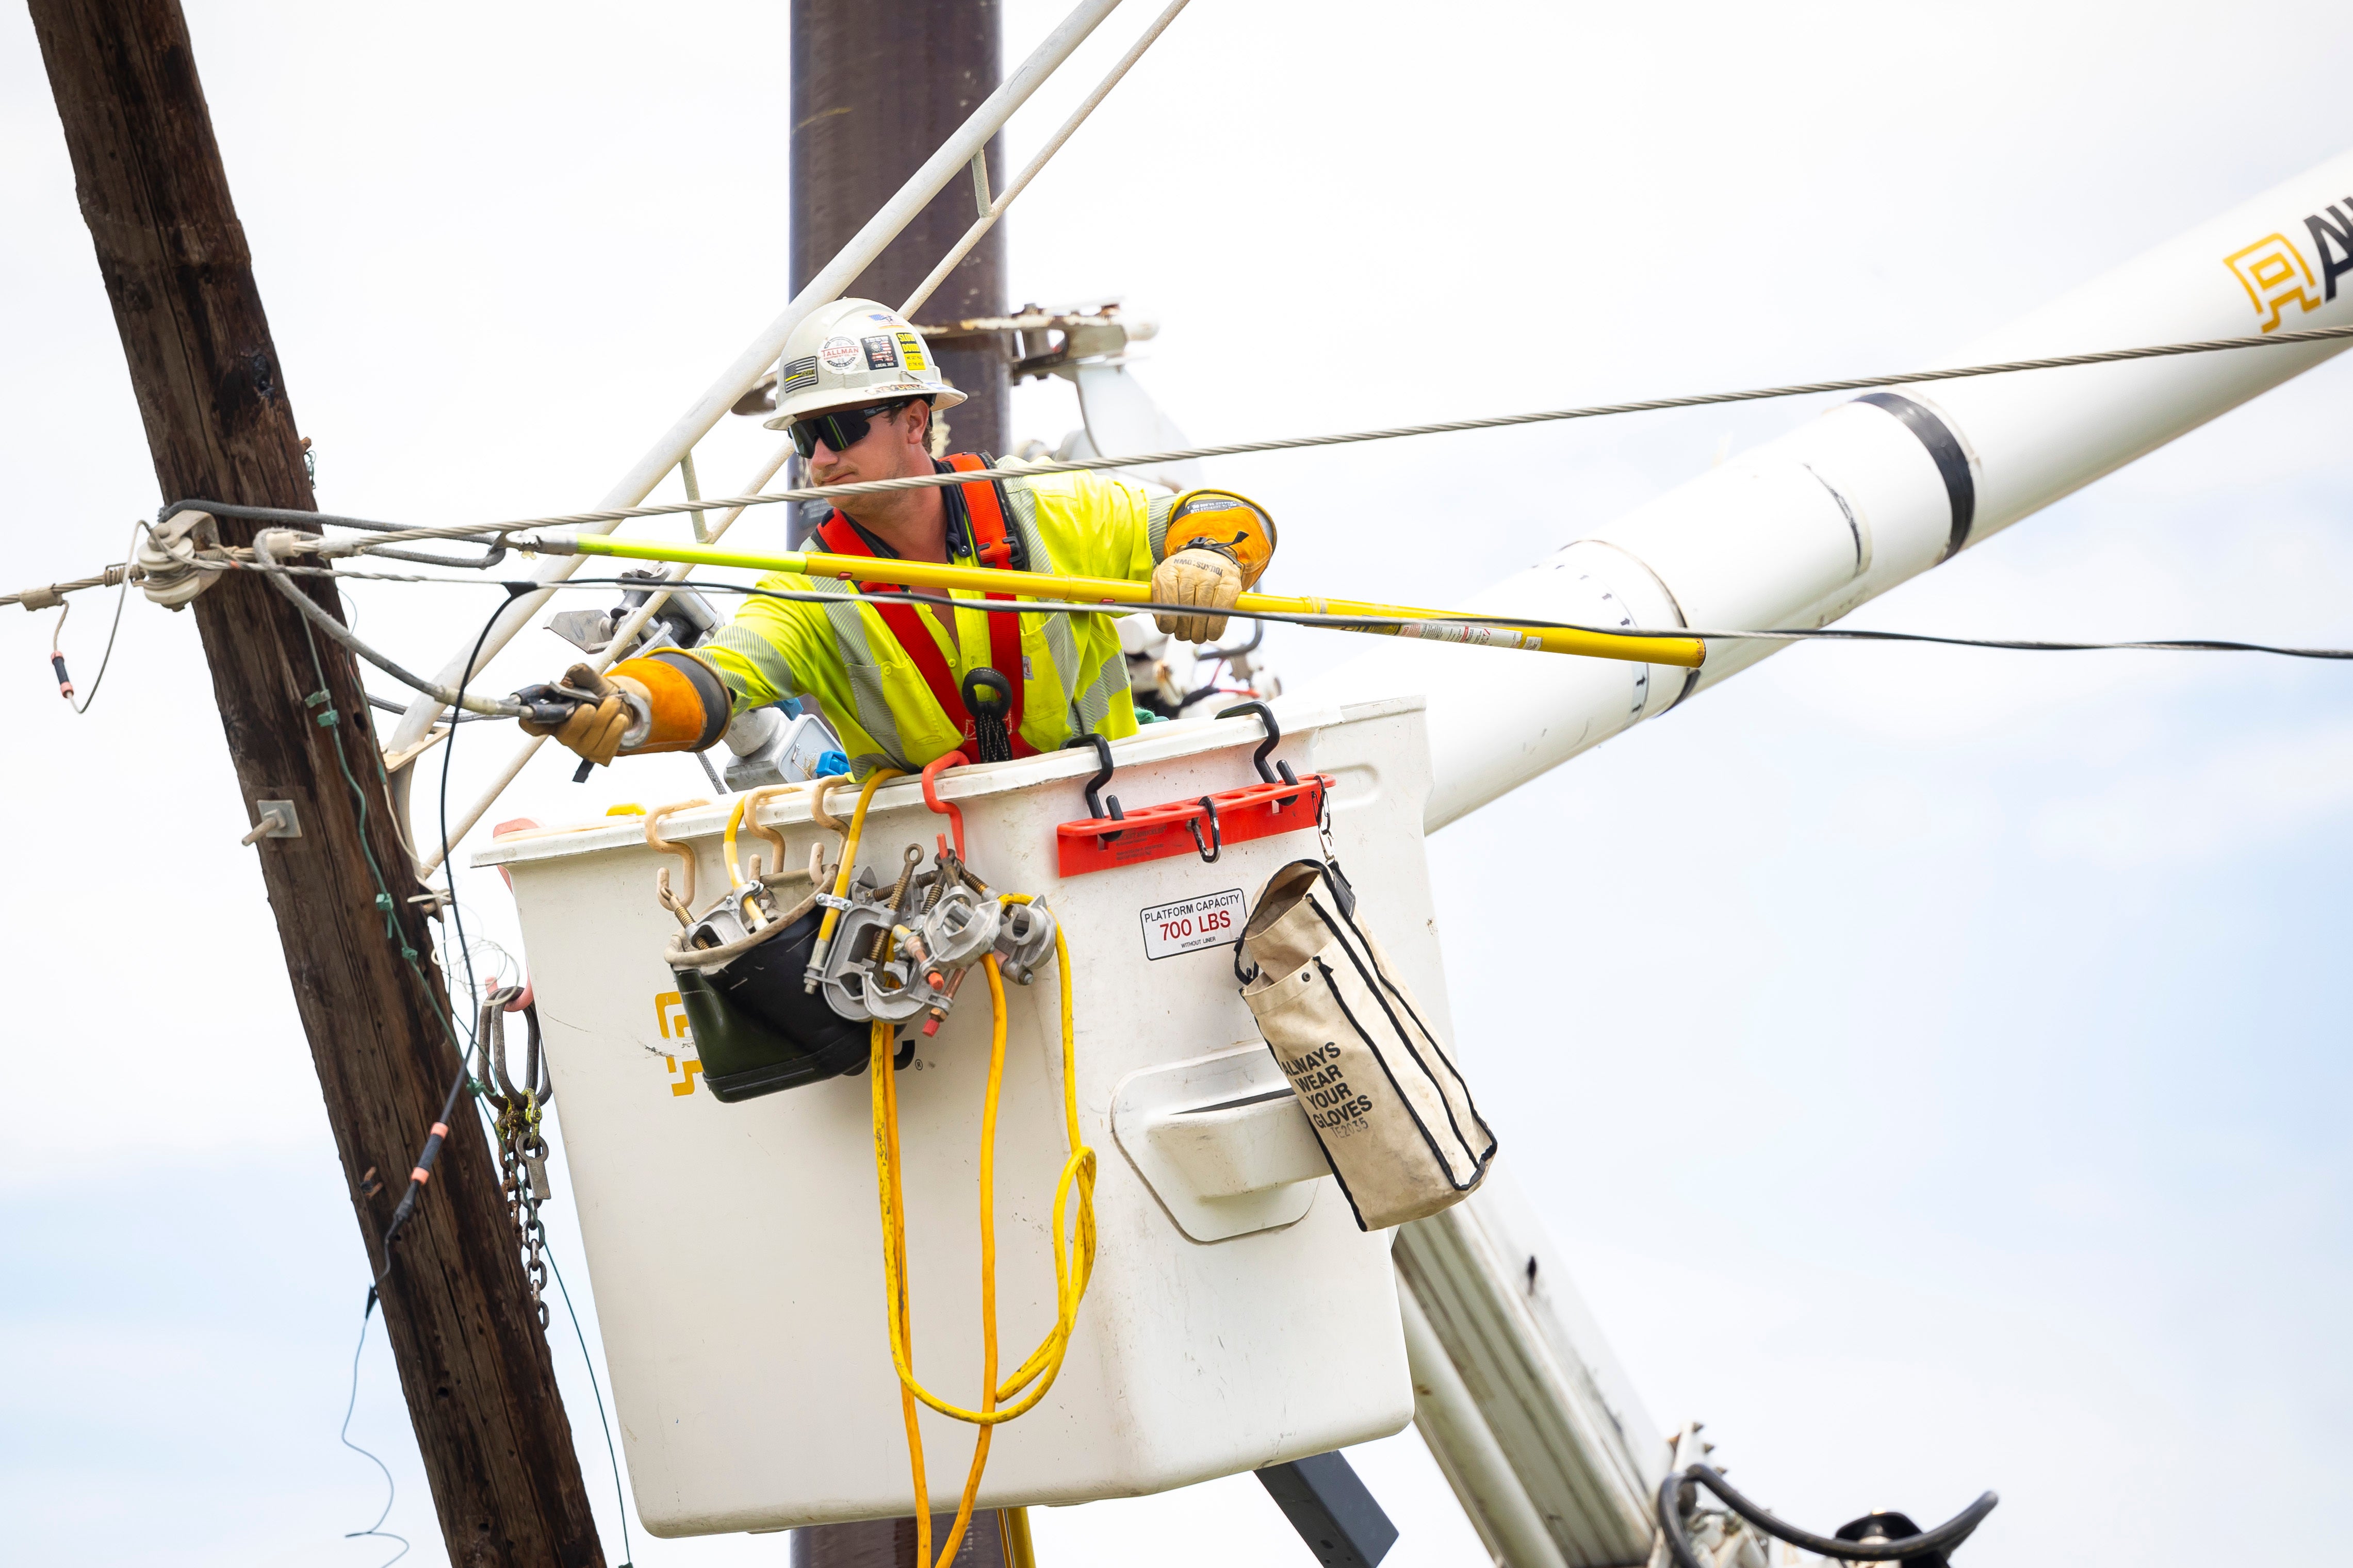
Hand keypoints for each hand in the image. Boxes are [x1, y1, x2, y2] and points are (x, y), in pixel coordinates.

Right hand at [516, 662, 642, 765]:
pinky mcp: (599, 755)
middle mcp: (564, 734)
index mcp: (555, 717)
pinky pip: (607, 746)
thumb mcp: (592, 680)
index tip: (530, 714)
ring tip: (614, 702)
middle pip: (566, 735)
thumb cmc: (599, 694)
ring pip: (590, 740)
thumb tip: (572, 674)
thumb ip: (581, 674)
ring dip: (604, 718)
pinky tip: (620, 718)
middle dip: (581, 720)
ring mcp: (581, 747)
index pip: (534, 725)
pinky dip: (616, 729)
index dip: (529, 722)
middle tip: (591, 705)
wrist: (624, 707)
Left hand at [1150, 544, 1243, 643]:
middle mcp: (1192, 569)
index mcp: (1171, 568)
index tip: (1169, 629)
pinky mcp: (1230, 583)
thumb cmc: (1185, 573)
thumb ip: (1160, 599)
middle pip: (1186, 608)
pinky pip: (1221, 611)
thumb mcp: (1166, 579)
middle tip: (1183, 635)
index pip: (1167, 600)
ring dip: (1199, 631)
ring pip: (1203, 611)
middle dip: (1184, 629)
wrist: (1211, 556)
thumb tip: (1164, 624)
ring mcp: (1213, 574)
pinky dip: (1215, 627)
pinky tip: (1211, 633)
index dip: (1167, 620)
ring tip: (1196, 636)